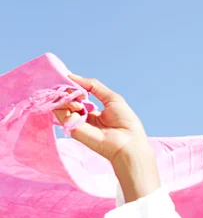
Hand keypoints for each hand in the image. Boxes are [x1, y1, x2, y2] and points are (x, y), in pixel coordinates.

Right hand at [54, 75, 160, 201]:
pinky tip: (77, 105)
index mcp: (93, 111)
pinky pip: (59, 111)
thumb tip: (72, 76)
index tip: (70, 78)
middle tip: (77, 91)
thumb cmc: (125, 121)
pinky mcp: (71, 128)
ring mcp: (76, 122)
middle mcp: (83, 117)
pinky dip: (65, 103)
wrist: (127, 141)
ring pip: (61, 103)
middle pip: (67, 98)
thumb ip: (92, 85)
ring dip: (67, 96)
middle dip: (69, 90)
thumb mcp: (111, 97)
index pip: (77, 96)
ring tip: (78, 98)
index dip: (73, 87)